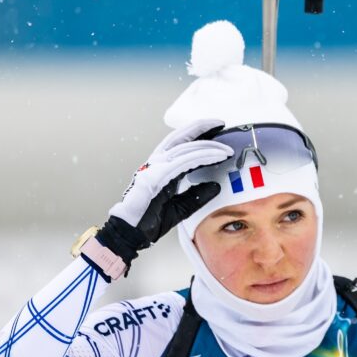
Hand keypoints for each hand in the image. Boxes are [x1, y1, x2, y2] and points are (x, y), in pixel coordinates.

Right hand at [90, 119, 231, 276]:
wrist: (130, 233)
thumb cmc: (149, 220)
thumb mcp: (181, 207)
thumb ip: (196, 196)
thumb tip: (216, 186)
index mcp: (161, 168)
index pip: (180, 145)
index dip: (197, 135)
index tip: (217, 130)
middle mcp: (156, 163)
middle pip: (180, 137)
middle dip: (201, 128)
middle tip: (221, 123)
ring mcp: (153, 168)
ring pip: (184, 148)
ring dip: (207, 146)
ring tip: (226, 149)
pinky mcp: (154, 177)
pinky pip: (182, 162)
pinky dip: (200, 157)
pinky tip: (215, 157)